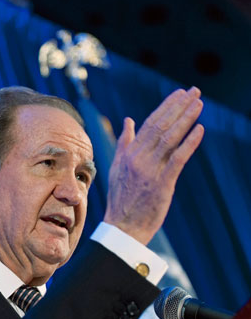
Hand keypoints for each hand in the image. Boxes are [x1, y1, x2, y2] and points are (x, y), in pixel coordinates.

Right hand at [104, 87, 203, 244]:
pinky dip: (189, 143)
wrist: (122, 226)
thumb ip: (124, 143)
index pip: (150, 123)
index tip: (180, 93)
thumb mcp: (117, 167)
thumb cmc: (121, 198)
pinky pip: (177, 159)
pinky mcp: (162, 184)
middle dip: (179, 107)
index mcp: (128, 154)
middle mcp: (138, 159)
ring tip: (199, 104)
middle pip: (161, 126)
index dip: (166, 107)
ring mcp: (150, 171)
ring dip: (186, 119)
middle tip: (195, 91)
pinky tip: (200, 130)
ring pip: (170, 138)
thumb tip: (128, 120)